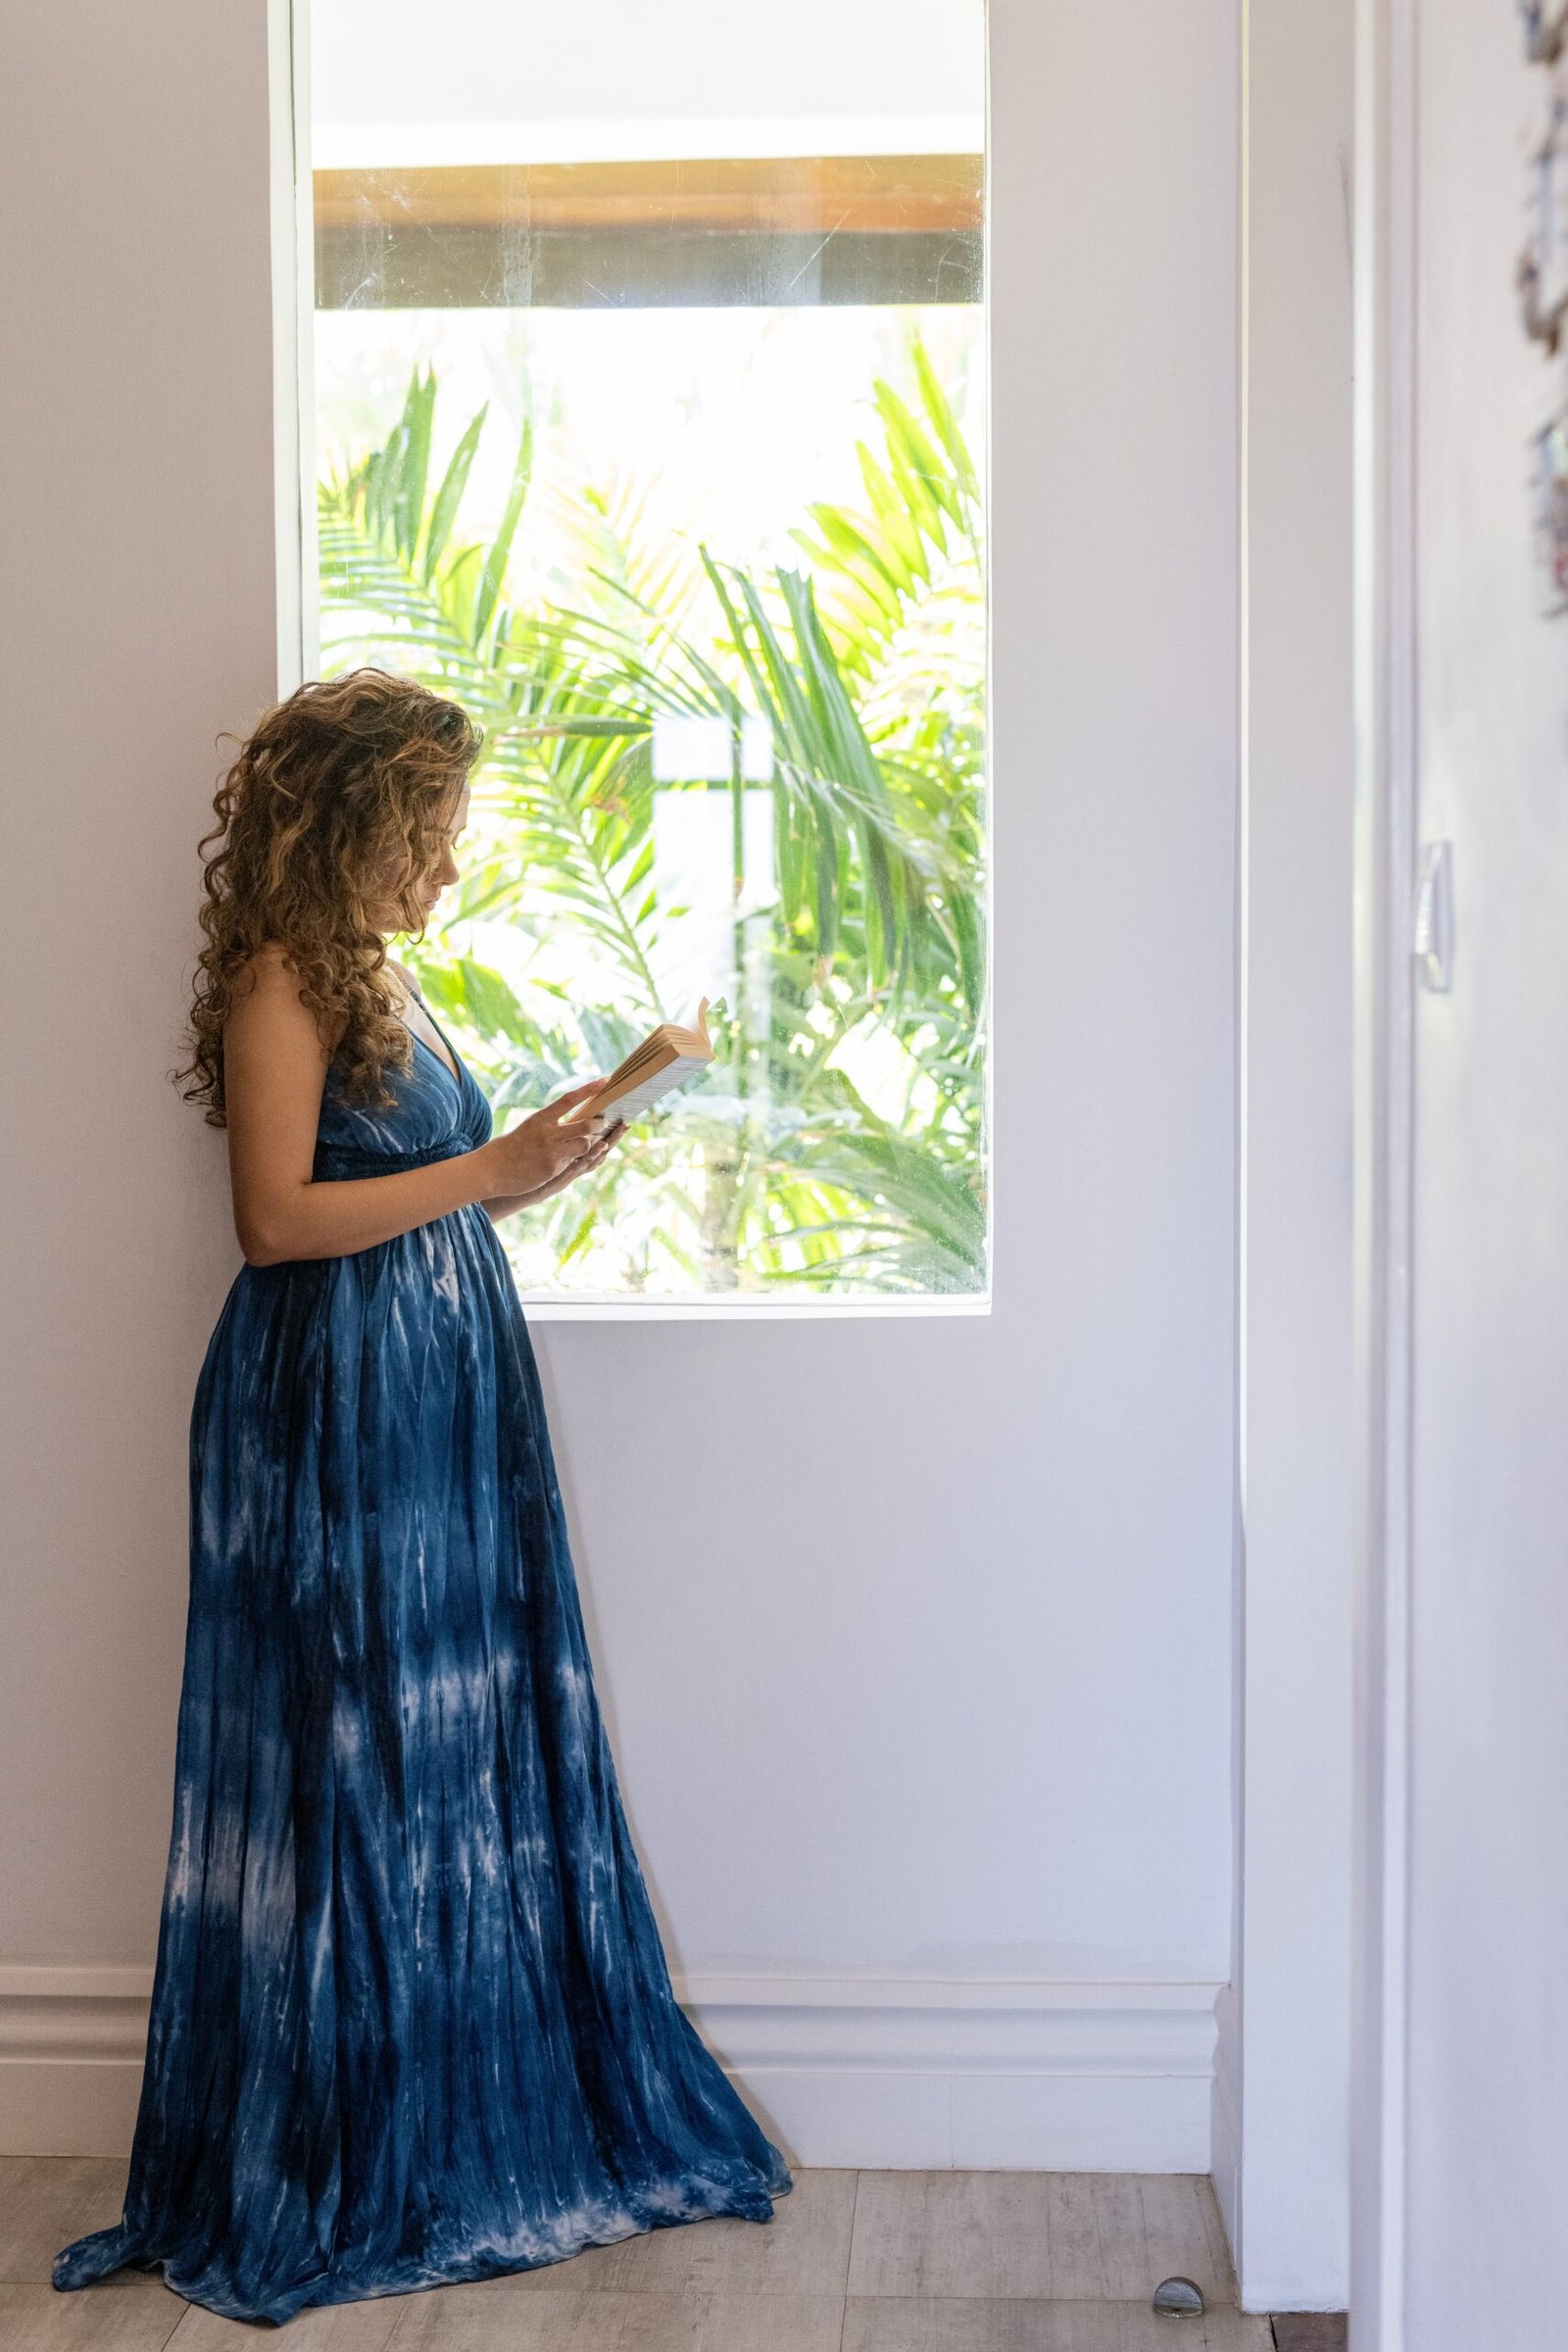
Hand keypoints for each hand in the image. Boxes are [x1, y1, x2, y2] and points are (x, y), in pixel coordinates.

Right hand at [479, 1082, 624, 1205]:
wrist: (491, 1169)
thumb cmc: (512, 1146)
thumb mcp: (530, 1128)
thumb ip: (552, 1125)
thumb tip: (577, 1123)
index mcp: (541, 1118)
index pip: (570, 1099)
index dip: (590, 1089)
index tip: (606, 1080)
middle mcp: (549, 1133)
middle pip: (587, 1124)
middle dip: (599, 1123)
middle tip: (603, 1122)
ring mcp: (552, 1152)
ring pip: (585, 1144)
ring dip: (588, 1144)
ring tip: (584, 1144)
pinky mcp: (553, 1169)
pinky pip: (573, 1162)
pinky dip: (572, 1160)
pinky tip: (561, 1161)